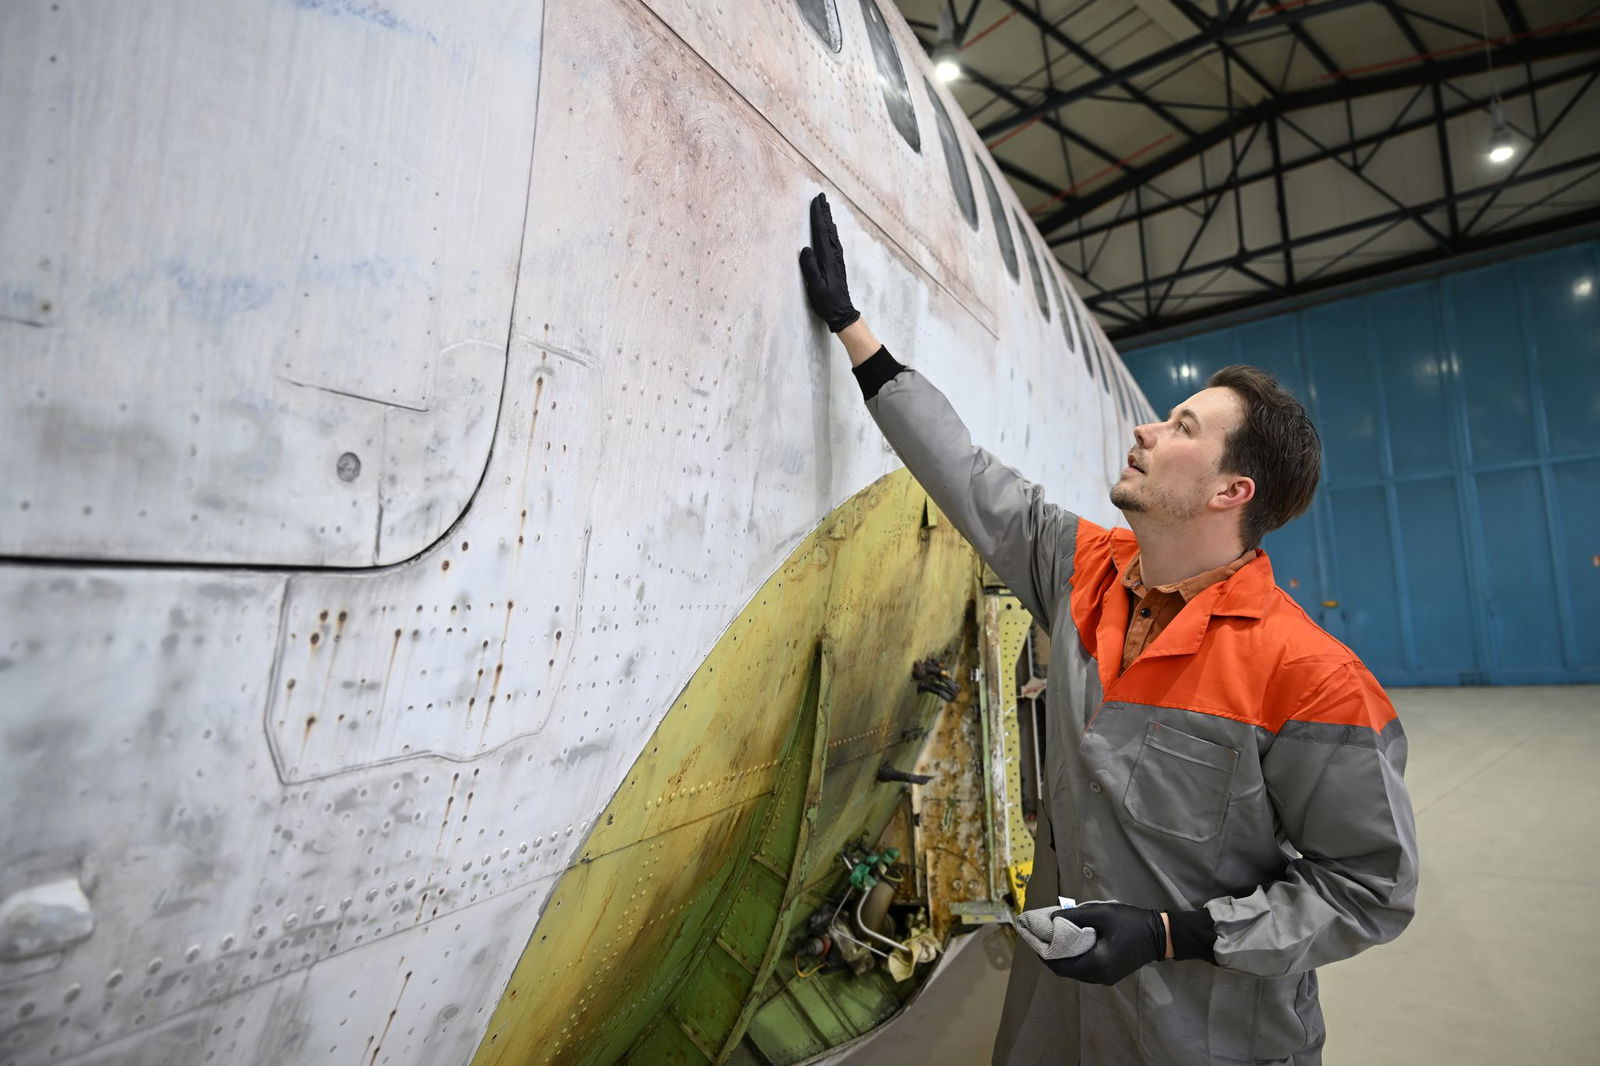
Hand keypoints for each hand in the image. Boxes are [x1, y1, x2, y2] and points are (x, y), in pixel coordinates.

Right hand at [798, 192, 859, 332]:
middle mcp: (833, 255)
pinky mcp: (837, 263)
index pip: (820, 232)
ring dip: (828, 219)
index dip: (818, 216)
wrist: (842, 311)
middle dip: (824, 212)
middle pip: (828, 229)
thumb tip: (805, 248)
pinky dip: (831, 230)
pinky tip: (831, 229)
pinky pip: (834, 241)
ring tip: (825, 207)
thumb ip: (810, 268)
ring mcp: (837, 258)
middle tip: (822, 197)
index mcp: (826, 258)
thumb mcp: (815, 286)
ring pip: (832, 233)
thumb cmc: (827, 301)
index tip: (816, 201)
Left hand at [1040, 903, 1164, 985]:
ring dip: (1061, 956)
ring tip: (1051, 937)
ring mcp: (1104, 978)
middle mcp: (1098, 977)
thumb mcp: (1101, 913)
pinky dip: (1073, 958)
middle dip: (1050, 954)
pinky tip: (1069, 943)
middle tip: (1040, 935)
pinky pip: (1084, 969)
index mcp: (1097, 964)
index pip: (1061, 965)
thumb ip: (1074, 916)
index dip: (1043, 953)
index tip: (1033, 937)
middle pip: (1066, 970)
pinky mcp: (1109, 974)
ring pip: (1074, 971)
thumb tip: (1050, 919)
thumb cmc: (1130, 922)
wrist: (1159, 935)